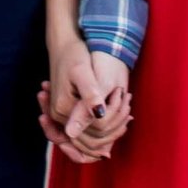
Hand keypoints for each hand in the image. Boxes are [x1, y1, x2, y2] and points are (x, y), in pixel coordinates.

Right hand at [40, 35, 131, 161]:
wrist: (62, 45)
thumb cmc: (74, 54)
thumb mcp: (83, 72)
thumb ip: (90, 96)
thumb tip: (99, 116)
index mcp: (63, 109)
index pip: (91, 135)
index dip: (112, 129)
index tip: (128, 111)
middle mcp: (59, 116)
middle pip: (88, 142)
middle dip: (112, 131)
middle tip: (129, 110)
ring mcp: (61, 115)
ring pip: (87, 140)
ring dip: (108, 132)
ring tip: (125, 111)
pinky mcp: (66, 112)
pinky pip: (84, 131)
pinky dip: (100, 129)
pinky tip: (116, 116)